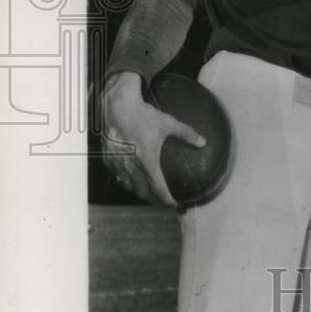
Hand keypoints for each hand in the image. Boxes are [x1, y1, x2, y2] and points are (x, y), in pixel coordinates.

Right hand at [102, 72, 204, 206]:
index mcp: (147, 162)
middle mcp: (131, 167)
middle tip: (161, 201)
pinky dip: (124, 180)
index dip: (167, 200)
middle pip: (142, 193)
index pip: (158, 189)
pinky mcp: (107, 159)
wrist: (117, 107)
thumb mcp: (168, 124)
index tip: (174, 204)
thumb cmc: (142, 115)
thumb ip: (187, 134)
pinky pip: (116, 176)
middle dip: (153, 200)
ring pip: (128, 187)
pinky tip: (129, 177)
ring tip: (146, 191)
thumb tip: (203, 142)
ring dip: (138, 191)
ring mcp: (118, 164)